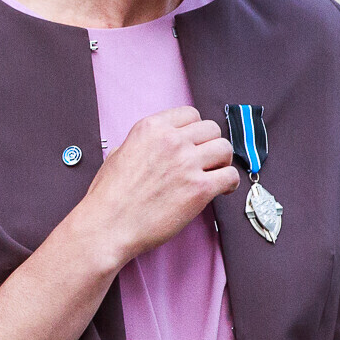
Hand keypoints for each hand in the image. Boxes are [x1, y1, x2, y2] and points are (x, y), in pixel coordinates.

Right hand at [70, 106, 236, 265]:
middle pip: (212, 129)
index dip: (195, 130)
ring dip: (222, 162)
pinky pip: (231, 176)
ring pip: (225, 149)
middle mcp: (171, 141)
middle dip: (210, 144)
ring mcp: (187, 163)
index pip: (190, 114)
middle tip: (207, 160)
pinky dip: (230, 183)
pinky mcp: (200, 189)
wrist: (108, 225)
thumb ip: (141, 144)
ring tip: (215, 174)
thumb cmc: (108, 196)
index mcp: (150, 128)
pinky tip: (222, 189)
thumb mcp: (118, 154)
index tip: (195, 142)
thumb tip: (153, 147)